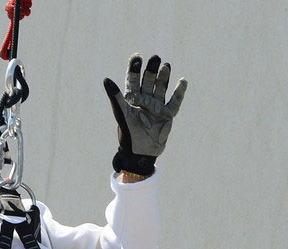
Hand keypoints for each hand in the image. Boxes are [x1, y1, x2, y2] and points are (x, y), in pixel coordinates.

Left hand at [103, 53, 187, 174]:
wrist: (140, 153)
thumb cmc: (128, 134)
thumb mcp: (121, 113)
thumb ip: (115, 97)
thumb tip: (106, 79)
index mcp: (131, 100)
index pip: (132, 80)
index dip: (134, 68)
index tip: (137, 56)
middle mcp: (144, 101)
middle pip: (148, 81)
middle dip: (151, 70)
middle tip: (155, 58)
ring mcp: (156, 107)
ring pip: (161, 88)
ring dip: (163, 77)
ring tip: (166, 65)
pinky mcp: (167, 115)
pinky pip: (174, 102)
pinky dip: (178, 92)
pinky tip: (182, 81)